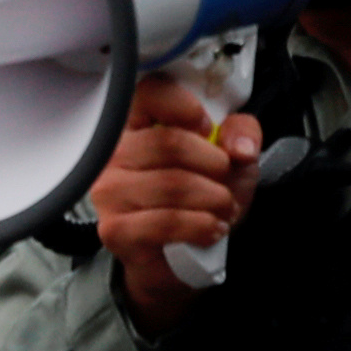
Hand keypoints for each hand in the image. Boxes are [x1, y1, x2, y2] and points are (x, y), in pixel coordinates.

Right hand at [87, 69, 260, 322]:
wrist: (179, 258)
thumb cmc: (198, 199)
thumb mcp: (231, 158)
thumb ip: (242, 134)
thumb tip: (240, 146)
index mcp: (135, 124)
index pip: (149, 93)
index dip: (184, 107)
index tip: (205, 127)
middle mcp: (113, 153)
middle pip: (168, 143)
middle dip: (213, 164)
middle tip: (224, 180)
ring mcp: (109, 191)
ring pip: (172, 185)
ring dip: (213, 199)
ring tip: (223, 207)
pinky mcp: (115, 229)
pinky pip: (166, 221)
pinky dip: (201, 226)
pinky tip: (211, 229)